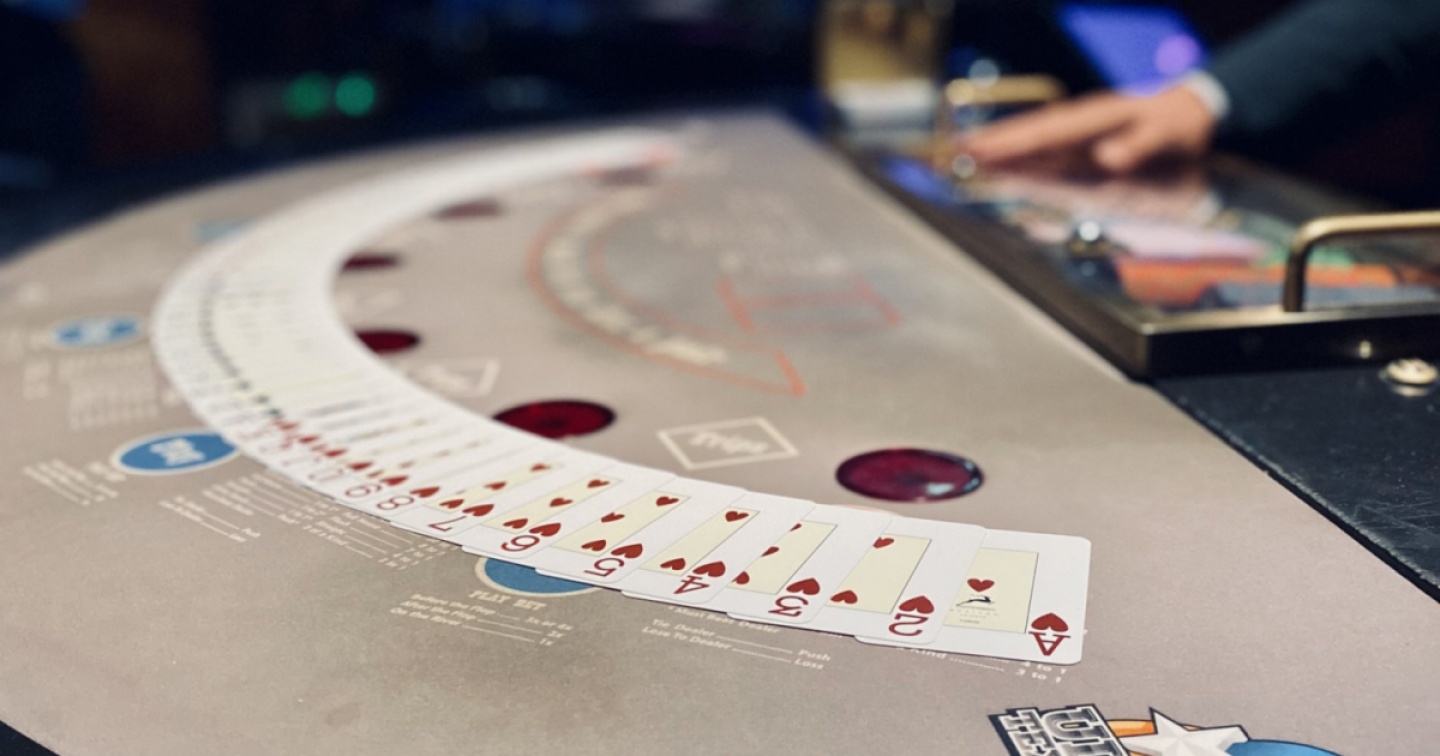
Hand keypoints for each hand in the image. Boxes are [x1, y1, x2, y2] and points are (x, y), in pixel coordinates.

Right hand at [956, 86, 1218, 174]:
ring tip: (964, 158)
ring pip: (1030, 141)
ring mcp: (1076, 133)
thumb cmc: (1178, 126)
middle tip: (954, 153)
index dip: (1013, 142)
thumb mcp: (1166, 135)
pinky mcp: (1078, 144)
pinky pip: (1042, 151)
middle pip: (1028, 133)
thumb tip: (1108, 158)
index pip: (1045, 132)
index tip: (982, 149)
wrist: (1191, 114)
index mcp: (1094, 118)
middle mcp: (1078, 123)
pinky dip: (1018, 157)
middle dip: (992, 142)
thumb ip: (1139, 146)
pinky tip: (1001, 167)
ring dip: (998, 149)